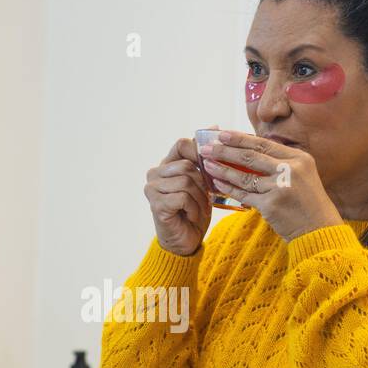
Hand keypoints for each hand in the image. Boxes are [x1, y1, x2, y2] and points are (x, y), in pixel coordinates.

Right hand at [145, 137, 212, 255]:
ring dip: (200, 198)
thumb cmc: (193, 211)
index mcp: (166, 165)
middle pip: (188, 165)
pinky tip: (190, 216)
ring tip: (197, 209)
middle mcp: (154, 174)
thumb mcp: (202, 182)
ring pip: (187, 181)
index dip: (199, 151)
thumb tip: (214, 125)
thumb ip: (204, 157)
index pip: (182, 144)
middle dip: (203, 183)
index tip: (212, 163)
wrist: (185, 242)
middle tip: (205, 198)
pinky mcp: (156, 204)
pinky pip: (183, 196)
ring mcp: (152, 189)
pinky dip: (193, 208)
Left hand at [199, 131, 342, 242]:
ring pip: (244, 176)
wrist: (318, 229)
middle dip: (225, 150)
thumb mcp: (301, 175)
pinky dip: (229, 189)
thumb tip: (248, 149)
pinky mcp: (271, 205)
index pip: (263, 143)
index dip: (240, 138)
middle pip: (251, 156)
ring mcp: (280, 187)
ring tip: (207, 165)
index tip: (222, 134)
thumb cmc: (307, 202)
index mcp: (298, 158)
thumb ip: (280, 162)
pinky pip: (244, 194)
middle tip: (207, 147)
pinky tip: (217, 184)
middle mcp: (290, 169)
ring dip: (223, 170)